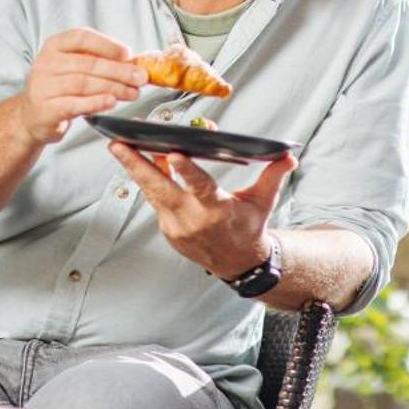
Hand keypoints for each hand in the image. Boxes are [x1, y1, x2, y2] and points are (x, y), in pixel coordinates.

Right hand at [19, 28, 149, 145]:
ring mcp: (43, 86)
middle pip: (87, 64)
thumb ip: (99, 62)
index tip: (128, 54)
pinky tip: (110, 102)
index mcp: (55, 45)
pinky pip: (74, 104)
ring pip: (83, 83)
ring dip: (113, 88)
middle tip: (139, 77)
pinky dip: (95, 103)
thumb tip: (133, 63)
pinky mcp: (45, 108)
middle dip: (119, 71)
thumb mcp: (74, 68)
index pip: (82, 37)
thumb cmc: (60, 89)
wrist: (33, 116)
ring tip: (132, 93)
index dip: (107, 45)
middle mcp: (46, 63)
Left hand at [111, 143, 298, 278]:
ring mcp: (176, 227)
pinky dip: (149, 182)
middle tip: (118, 144)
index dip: (186, 170)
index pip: (200, 187)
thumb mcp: (264, 202)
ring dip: (135, 169)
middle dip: (137, 165)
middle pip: (159, 189)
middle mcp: (192, 219)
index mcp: (217, 210)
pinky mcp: (168, 230)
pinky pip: (156, 201)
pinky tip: (140, 161)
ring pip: (151, 193)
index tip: (173, 152)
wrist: (238, 263)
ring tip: (119, 146)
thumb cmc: (250, 227)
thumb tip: (290, 157)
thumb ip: (273, 177)